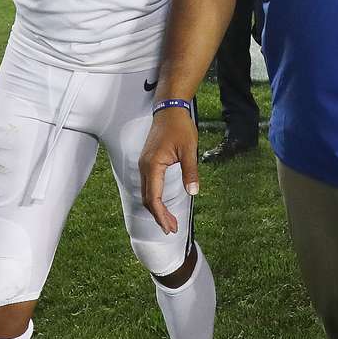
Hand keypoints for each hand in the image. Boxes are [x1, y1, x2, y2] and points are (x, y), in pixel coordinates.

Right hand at [139, 107, 198, 234]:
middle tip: (172, 229)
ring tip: (170, 221)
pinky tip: (164, 204)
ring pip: (146, 193)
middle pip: (147, 199)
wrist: (169, 109)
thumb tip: (193, 192)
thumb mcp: (189, 149)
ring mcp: (144, 164)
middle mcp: (144, 167)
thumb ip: (190, 171)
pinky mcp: (147, 162)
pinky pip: (147, 186)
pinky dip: (154, 198)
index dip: (161, 215)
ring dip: (156, 209)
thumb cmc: (180, 127)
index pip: (153, 198)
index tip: (170, 227)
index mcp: (152, 166)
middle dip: (159, 216)